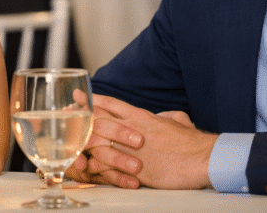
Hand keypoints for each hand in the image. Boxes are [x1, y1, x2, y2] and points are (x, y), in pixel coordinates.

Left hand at [70, 94, 216, 189]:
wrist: (202, 159)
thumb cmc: (193, 142)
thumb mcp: (178, 121)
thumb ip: (165, 117)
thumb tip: (163, 116)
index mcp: (142, 117)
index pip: (111, 105)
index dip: (92, 100)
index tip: (78, 96)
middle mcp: (133, 130)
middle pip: (98, 121)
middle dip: (79, 119)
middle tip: (64, 117)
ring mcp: (132, 150)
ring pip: (99, 142)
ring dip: (81, 142)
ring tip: (67, 141)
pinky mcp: (135, 169)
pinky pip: (108, 166)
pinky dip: (94, 165)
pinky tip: (84, 165)